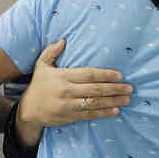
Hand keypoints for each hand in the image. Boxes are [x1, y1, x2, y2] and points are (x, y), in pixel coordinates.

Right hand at [17, 39, 132, 129]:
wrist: (28, 109)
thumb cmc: (38, 85)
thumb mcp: (41, 66)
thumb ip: (51, 52)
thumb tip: (63, 40)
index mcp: (63, 76)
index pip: (88, 74)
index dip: (105, 74)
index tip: (119, 75)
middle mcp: (67, 91)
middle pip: (95, 89)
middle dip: (114, 89)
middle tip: (129, 88)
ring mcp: (68, 105)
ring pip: (95, 103)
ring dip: (113, 101)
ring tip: (127, 99)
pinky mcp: (70, 117)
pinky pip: (90, 115)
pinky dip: (104, 113)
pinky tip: (115, 111)